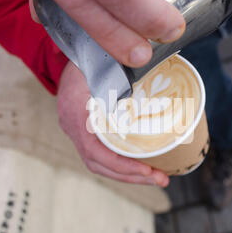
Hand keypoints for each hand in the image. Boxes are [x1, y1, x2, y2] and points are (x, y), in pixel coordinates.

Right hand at [57, 61, 169, 186]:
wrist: (72, 54)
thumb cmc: (89, 56)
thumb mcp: (104, 61)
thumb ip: (123, 72)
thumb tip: (156, 75)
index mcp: (75, 112)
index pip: (94, 149)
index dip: (121, 164)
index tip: (147, 168)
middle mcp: (72, 126)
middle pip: (99, 164)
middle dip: (131, 176)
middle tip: (160, 179)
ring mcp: (76, 132)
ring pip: (99, 165)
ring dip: (128, 175)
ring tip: (155, 177)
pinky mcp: (83, 133)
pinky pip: (99, 156)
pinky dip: (120, 165)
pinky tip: (141, 167)